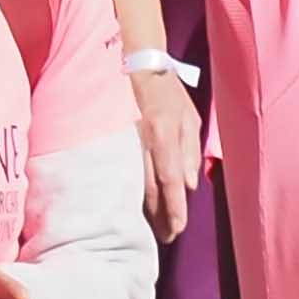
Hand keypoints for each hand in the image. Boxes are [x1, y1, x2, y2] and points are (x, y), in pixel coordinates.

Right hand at [130, 62, 202, 241]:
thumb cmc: (166, 91)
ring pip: (130, 182)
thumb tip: (189, 185)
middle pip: (148, 188)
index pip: (170, 180)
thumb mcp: (188, 117)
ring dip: (140, 209)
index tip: (176, 231)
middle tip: (164, 239)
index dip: (173, 209)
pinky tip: (127, 205)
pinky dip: (125, 190)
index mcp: (164, 134)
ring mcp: (121, 138)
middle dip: (157, 217)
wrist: (132, 60)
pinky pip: (116, 170)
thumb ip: (190, 152)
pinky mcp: (107, 137)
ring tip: (147, 230)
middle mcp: (141, 139)